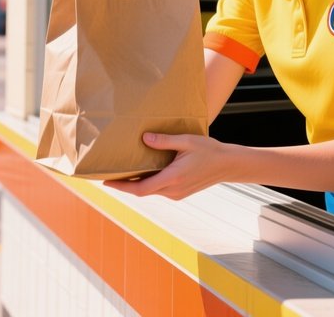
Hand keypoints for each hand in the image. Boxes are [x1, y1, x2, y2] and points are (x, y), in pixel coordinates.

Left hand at [104, 132, 228, 198]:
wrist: (227, 165)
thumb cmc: (208, 150)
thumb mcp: (186, 141)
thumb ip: (164, 141)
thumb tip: (144, 138)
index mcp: (172, 178)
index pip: (140, 188)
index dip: (121, 187)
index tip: (106, 181)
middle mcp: (173, 190)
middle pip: (142, 191)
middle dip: (124, 185)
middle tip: (108, 174)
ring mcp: (177, 194)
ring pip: (150, 191)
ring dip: (136, 184)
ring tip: (122, 172)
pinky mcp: (180, 193)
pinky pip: (159, 189)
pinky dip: (147, 183)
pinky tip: (142, 172)